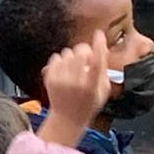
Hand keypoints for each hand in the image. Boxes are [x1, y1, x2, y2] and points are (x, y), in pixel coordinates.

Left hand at [36, 33, 109, 149]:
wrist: (67, 118)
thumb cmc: (88, 104)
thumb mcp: (103, 91)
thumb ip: (104, 71)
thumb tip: (101, 49)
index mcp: (91, 87)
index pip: (97, 61)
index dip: (99, 45)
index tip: (99, 34)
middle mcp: (75, 83)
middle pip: (81, 52)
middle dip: (85, 50)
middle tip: (87, 59)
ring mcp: (60, 80)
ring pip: (67, 52)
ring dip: (73, 56)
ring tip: (75, 69)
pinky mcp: (49, 78)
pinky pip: (56, 57)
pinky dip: (61, 61)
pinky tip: (65, 71)